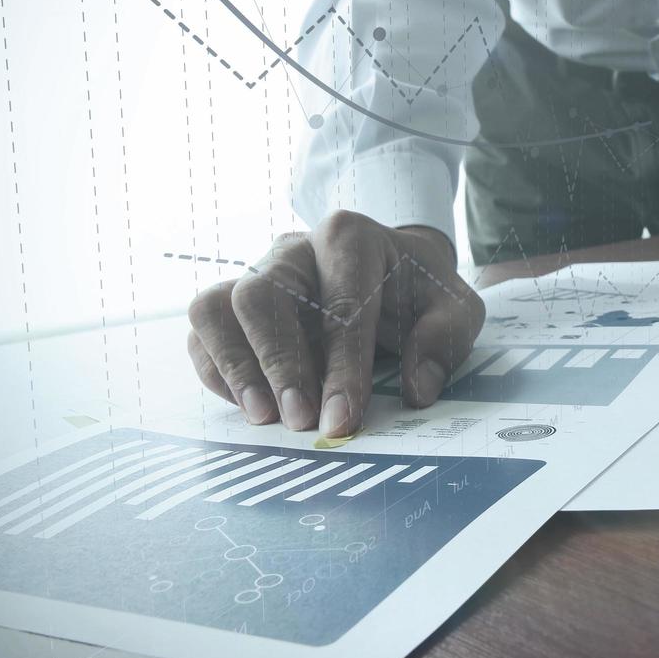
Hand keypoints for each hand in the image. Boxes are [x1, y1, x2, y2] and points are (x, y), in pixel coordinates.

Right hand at [185, 213, 483, 435]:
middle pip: (260, 295)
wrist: (392, 271)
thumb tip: (416, 389)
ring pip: (215, 307)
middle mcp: (292, 248)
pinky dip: (215, 370)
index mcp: (349, 237)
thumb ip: (443, 340)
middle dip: (278, 364)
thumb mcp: (455, 309)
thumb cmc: (419, 292)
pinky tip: (248, 405)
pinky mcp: (232, 302)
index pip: (339, 301)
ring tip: (262, 416)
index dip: (341, 366)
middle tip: (299, 420)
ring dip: (234, 366)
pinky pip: (203, 330)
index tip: (343, 419)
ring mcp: (256, 272)